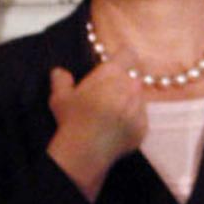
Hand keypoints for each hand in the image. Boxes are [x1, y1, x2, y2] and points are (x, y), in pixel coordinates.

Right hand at [45, 54, 148, 201]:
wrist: (86, 149)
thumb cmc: (72, 119)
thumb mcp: (61, 97)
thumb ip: (61, 80)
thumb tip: (58, 71)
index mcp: (113, 72)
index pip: (128, 54)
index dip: (123, 58)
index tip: (117, 64)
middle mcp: (132, 85)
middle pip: (133, 77)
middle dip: (123, 84)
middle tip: (107, 96)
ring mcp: (141, 106)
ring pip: (138, 98)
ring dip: (129, 102)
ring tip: (109, 116)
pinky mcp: (145, 125)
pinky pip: (140, 119)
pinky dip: (131, 122)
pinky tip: (115, 129)